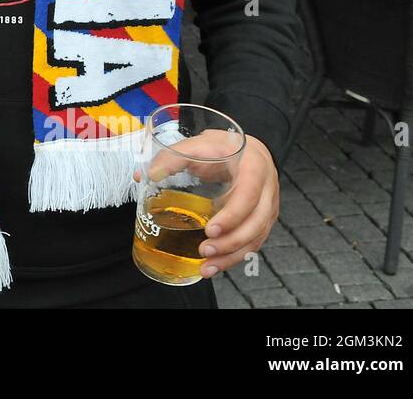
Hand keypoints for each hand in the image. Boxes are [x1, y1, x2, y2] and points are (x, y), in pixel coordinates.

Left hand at [138, 132, 278, 277]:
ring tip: (206, 267)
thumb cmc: (221, 147)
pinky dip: (234, 257)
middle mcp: (267, 191)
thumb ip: (172, 157)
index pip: (249, 195)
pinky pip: (253, 243)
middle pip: (257, 223)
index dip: (232, 215)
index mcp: (254, 169)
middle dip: (231, 242)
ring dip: (232, 256)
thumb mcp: (198, 145)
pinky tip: (214, 265)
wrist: (245, 150)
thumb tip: (145, 175)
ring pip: (256, 238)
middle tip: (204, 249)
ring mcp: (267, 208)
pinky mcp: (262, 221)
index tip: (210, 229)